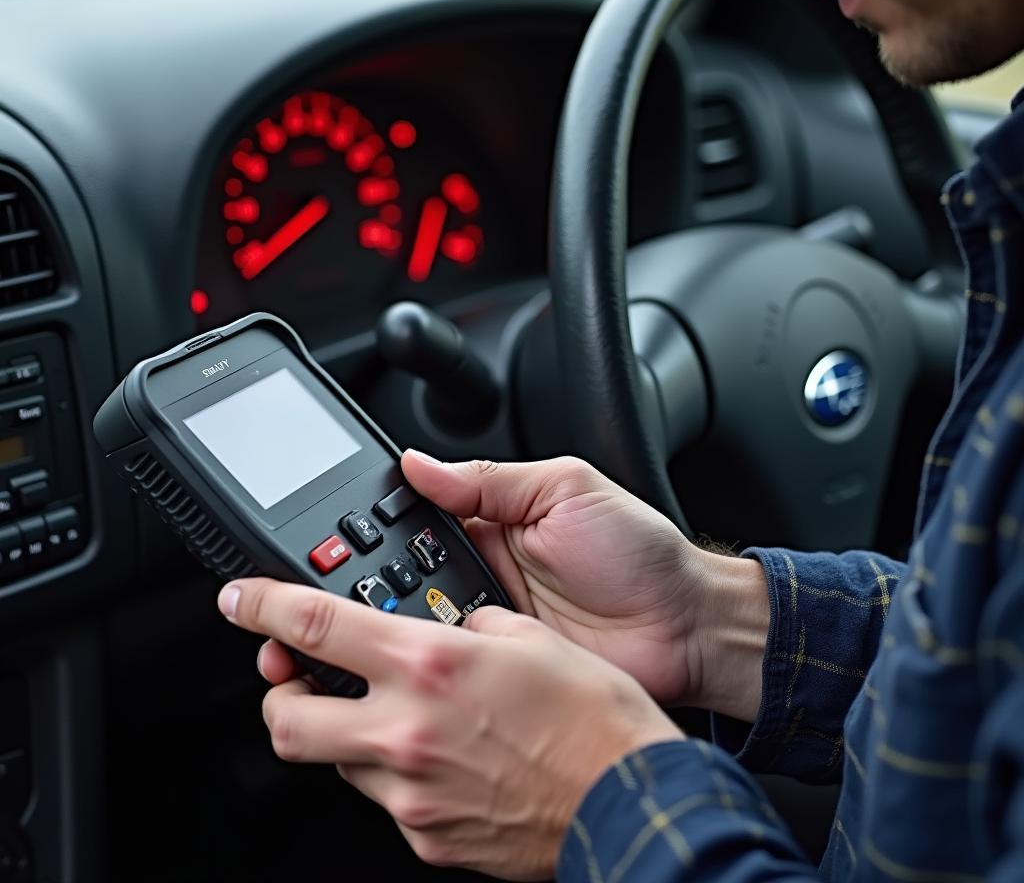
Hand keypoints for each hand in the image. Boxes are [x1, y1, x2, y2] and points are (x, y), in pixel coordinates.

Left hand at [219, 579, 682, 880]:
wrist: (628, 798)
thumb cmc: (592, 715)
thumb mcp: (528, 636)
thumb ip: (468, 625)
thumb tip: (446, 628)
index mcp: (429, 666)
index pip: (313, 629)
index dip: (261, 606)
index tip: (238, 599)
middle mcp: (408, 731)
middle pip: (288, 721)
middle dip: (278, 698)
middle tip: (295, 681)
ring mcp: (414, 793)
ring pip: (338, 763)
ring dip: (348, 734)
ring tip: (389, 716)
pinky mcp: (430, 837)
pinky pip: (388, 800)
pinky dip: (397, 773)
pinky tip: (438, 759)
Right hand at [399, 452, 767, 713]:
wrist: (688, 629)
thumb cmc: (641, 553)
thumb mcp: (566, 488)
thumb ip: (491, 477)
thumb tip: (420, 461)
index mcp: (493, 517)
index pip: (417, 513)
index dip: (383, 518)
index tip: (347, 528)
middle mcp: (483, 567)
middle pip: (406, 568)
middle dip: (379, 573)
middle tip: (365, 577)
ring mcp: (490, 620)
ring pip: (420, 617)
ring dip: (407, 615)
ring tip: (399, 611)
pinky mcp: (500, 666)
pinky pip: (453, 660)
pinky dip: (437, 657)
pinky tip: (426, 652)